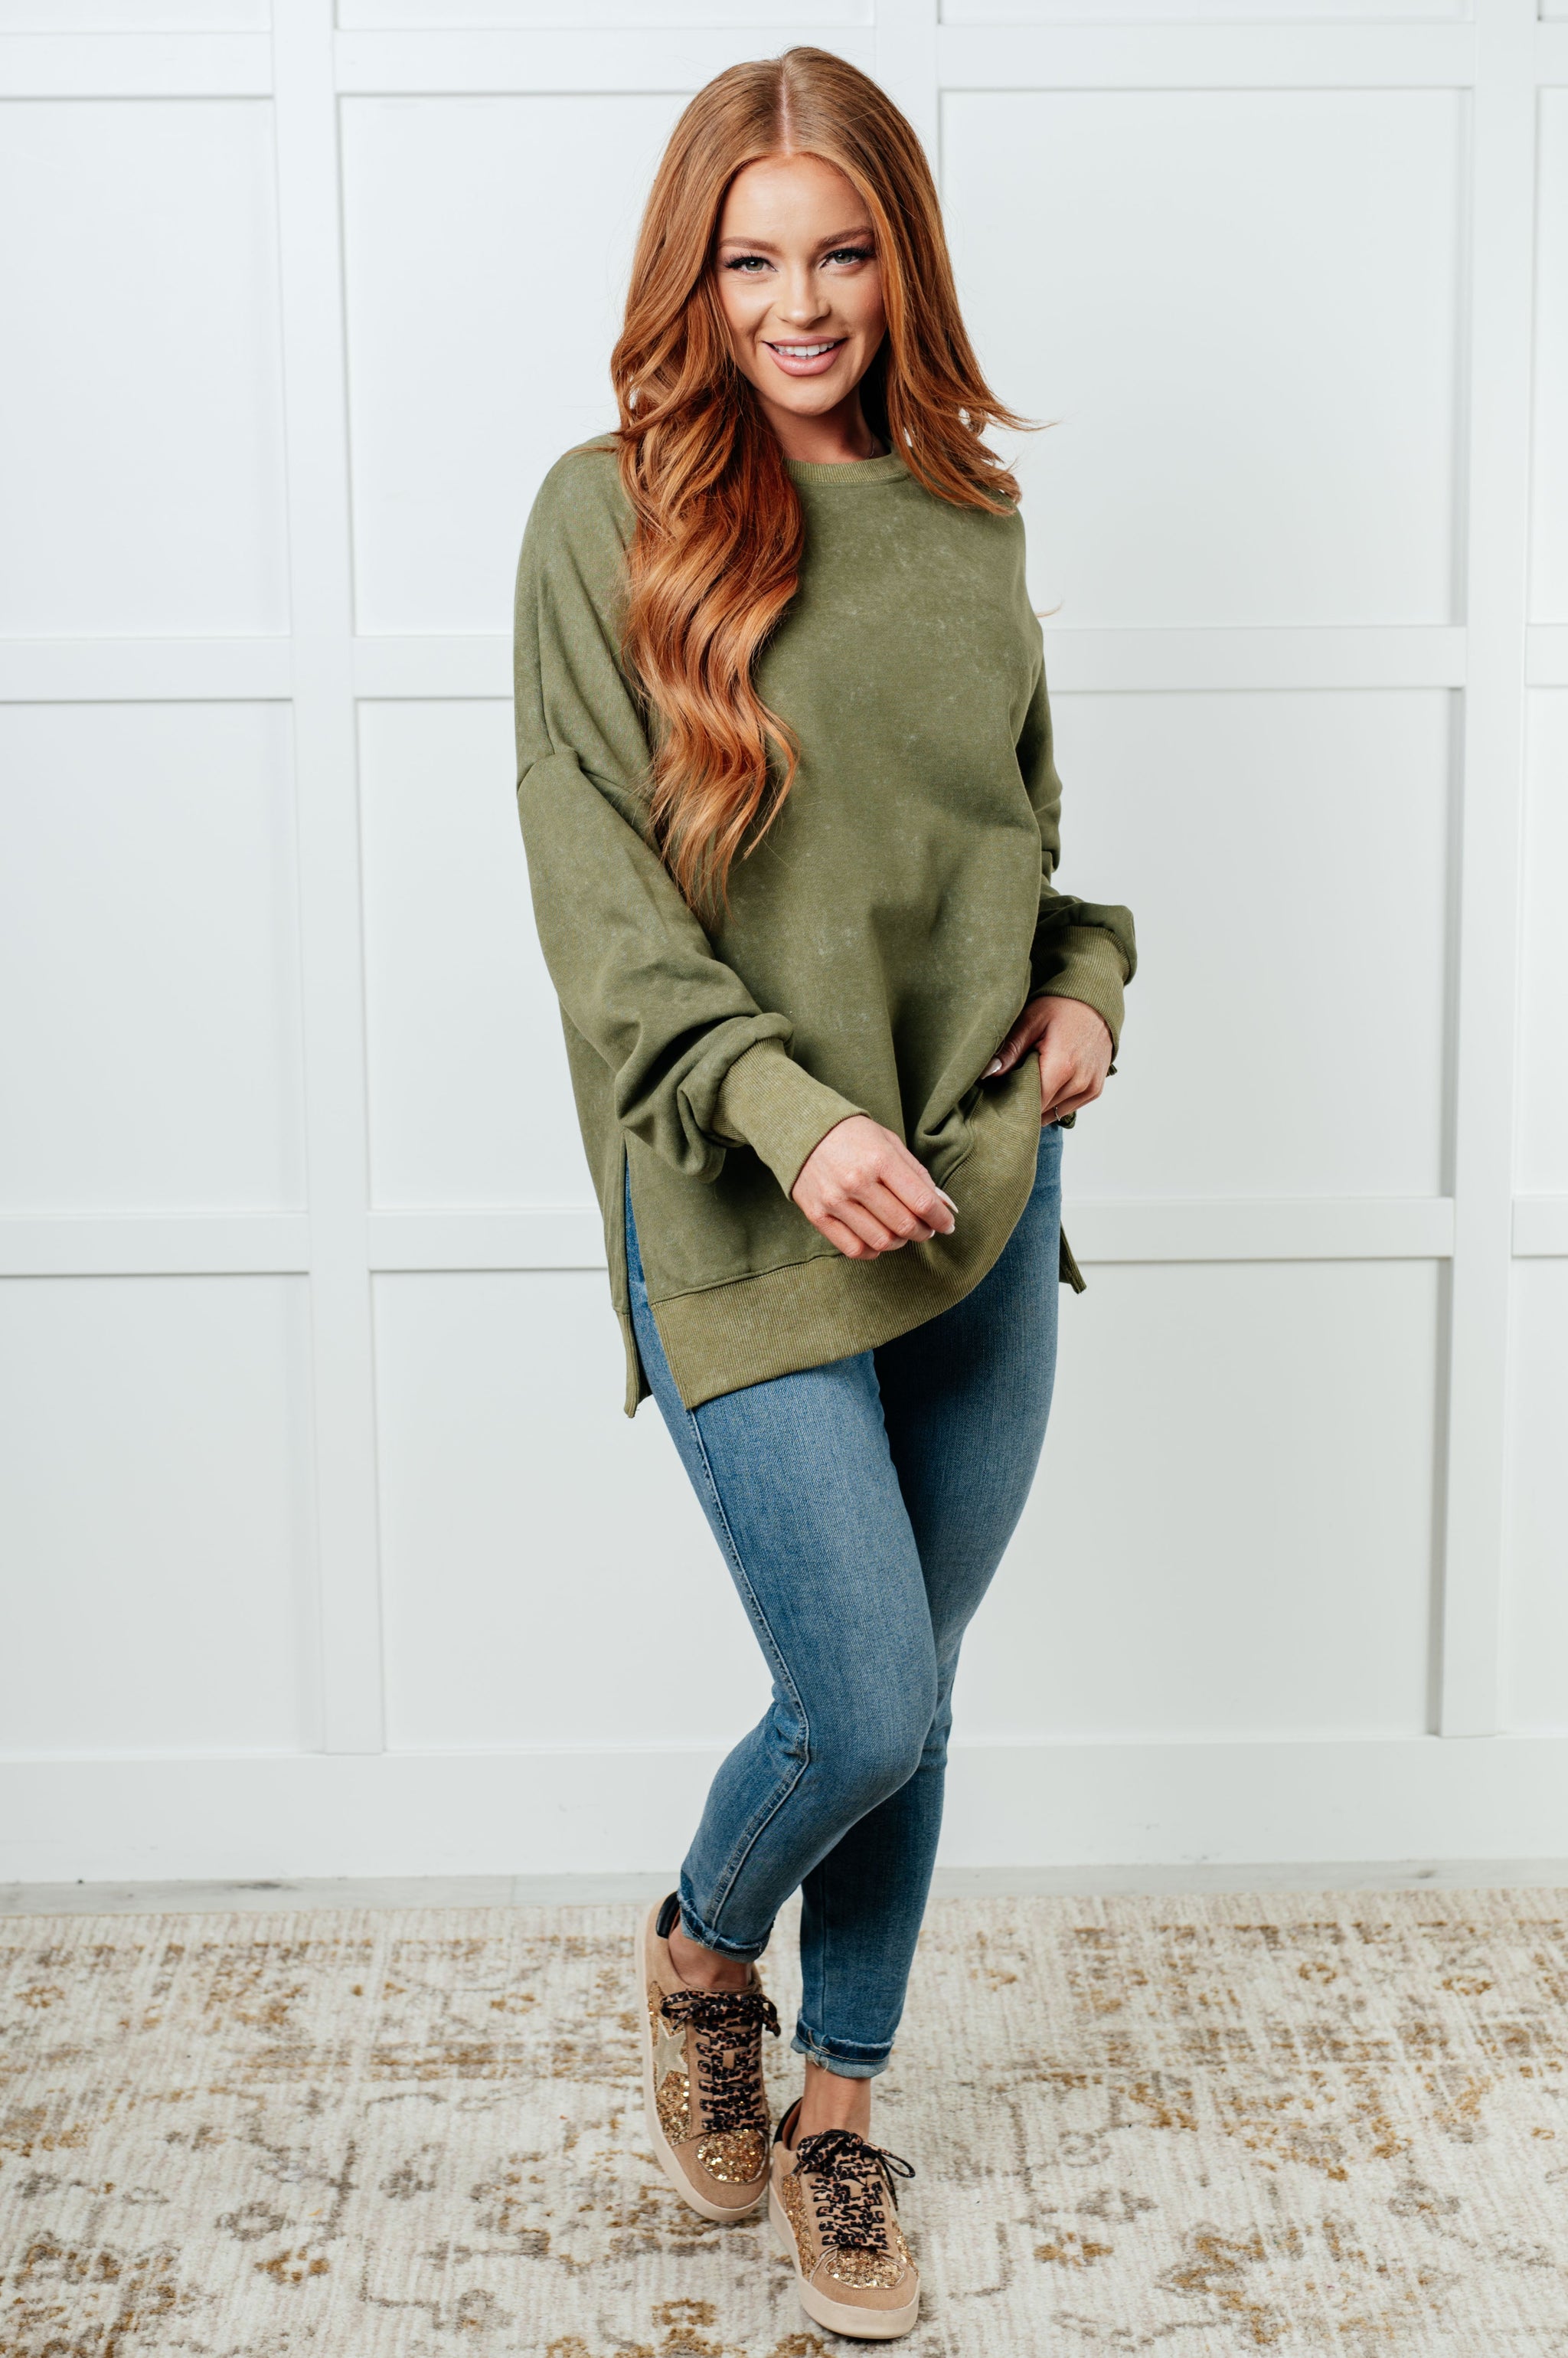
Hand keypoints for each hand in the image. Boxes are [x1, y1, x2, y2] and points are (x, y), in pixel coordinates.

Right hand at [791, 1116, 955, 1259]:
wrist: (802, 1131)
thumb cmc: (853, 1136)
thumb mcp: (890, 1143)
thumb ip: (918, 1175)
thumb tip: (944, 1206)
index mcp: (879, 1159)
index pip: (922, 1202)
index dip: (940, 1219)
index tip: (947, 1224)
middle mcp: (856, 1181)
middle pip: (904, 1225)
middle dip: (923, 1231)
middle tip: (925, 1228)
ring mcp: (835, 1201)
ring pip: (881, 1241)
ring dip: (900, 1242)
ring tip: (901, 1232)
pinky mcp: (818, 1216)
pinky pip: (854, 1249)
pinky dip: (873, 1250)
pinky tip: (878, 1239)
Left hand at [985, 995, 1111, 1123]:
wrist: (1098, 1002)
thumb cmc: (1062, 1007)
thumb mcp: (1031, 1021)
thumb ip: (1010, 1049)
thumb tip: (988, 1073)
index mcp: (1061, 1067)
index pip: (1030, 1103)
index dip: (1010, 1101)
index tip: (997, 1092)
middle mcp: (1079, 1083)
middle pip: (1041, 1109)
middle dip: (1022, 1101)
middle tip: (1008, 1085)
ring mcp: (1090, 1088)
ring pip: (1053, 1112)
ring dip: (1039, 1102)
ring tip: (1028, 1082)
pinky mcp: (1095, 1090)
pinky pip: (1068, 1107)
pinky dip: (1054, 1101)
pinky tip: (1045, 1084)